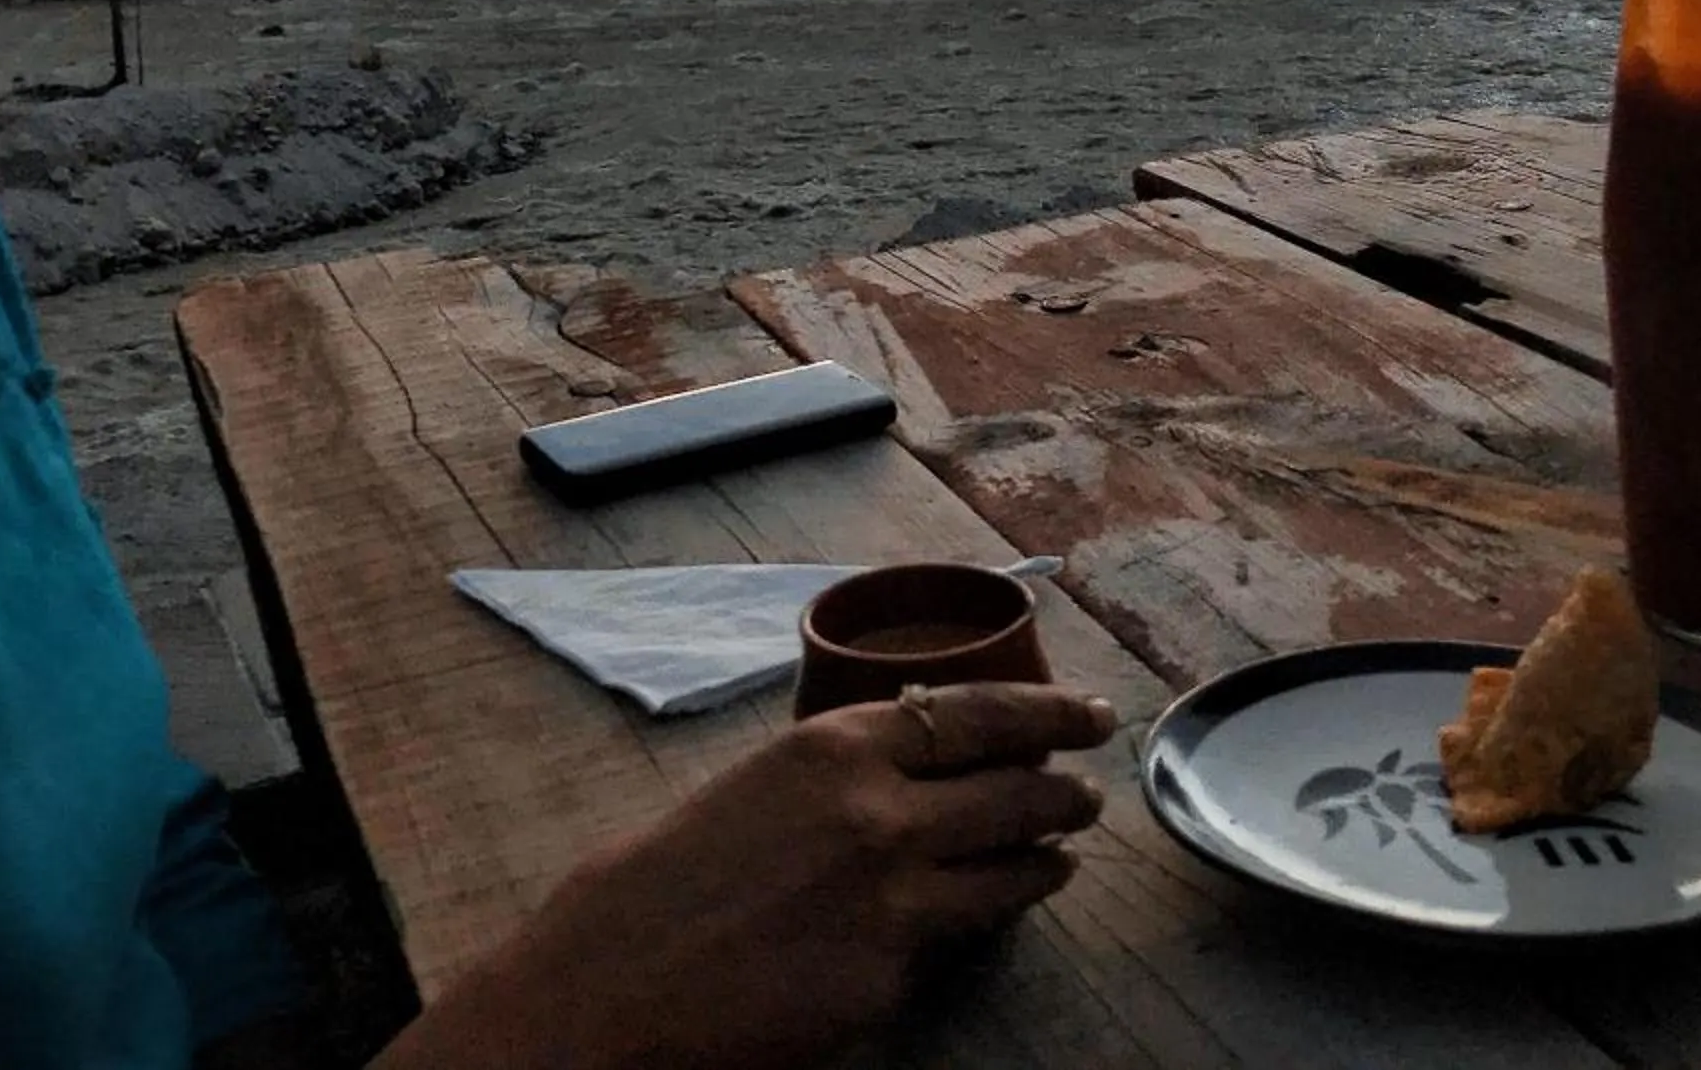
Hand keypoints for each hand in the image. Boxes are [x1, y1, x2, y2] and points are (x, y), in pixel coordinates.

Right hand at [392, 682, 1118, 1069]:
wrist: (610, 986)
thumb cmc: (658, 884)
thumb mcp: (756, 790)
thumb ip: (836, 781)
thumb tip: (902, 781)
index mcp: (835, 747)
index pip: (979, 716)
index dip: (1050, 715)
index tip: (1091, 714)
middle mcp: (879, 812)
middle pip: (1015, 790)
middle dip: (1065, 792)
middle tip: (1090, 790)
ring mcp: (893, 899)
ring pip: (1011, 871)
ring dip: (1047, 859)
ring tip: (1064, 854)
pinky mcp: (889, 978)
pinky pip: (953, 945)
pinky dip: (980, 927)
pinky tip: (987, 922)